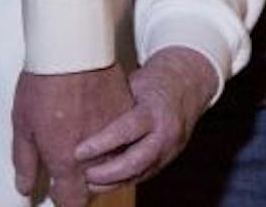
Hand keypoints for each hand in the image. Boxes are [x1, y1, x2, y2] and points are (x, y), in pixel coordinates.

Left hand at [13, 65, 133, 206]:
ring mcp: (114, 134)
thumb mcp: (22, 125)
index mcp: (66, 162)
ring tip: (83, 141)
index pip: (72, 201)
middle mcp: (95, 155)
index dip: (64, 200)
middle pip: (94, 186)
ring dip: (100, 160)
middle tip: (69, 164)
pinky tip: (97, 119)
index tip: (58, 191)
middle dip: (82, 183)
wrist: (71, 48)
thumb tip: (25, 188)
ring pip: (112, 161)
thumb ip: (25, 162)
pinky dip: (112, 135)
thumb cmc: (43, 83)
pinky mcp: (126, 112)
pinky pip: (123, 134)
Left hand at [75, 46, 217, 189]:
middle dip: (107, 173)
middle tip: (83, 174)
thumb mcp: (134, 83)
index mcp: (155, 110)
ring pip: (139, 173)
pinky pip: (143, 175)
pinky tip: (103, 183)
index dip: (101, 144)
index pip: (126, 130)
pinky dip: (122, 181)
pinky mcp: (166, 160)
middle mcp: (165, 133)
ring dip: (112, 182)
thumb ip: (113, 102)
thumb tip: (78, 112)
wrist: (188, 86)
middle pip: (136, 161)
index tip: (78, 152)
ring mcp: (169, 150)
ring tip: (88, 183)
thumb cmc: (154, 82)